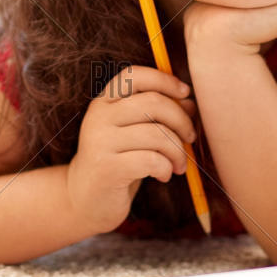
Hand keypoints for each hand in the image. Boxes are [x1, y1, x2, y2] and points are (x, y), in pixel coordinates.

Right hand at [66, 64, 199, 234]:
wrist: (86, 200)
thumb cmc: (119, 161)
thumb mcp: (136, 133)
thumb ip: (158, 114)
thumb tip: (190, 103)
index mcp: (104, 102)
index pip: (135, 75)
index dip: (165, 80)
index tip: (186, 94)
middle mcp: (98, 117)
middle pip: (153, 103)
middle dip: (182, 120)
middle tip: (190, 137)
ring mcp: (100, 142)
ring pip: (157, 134)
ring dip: (178, 151)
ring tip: (179, 164)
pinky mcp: (107, 168)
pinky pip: (152, 160)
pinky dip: (166, 168)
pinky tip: (164, 176)